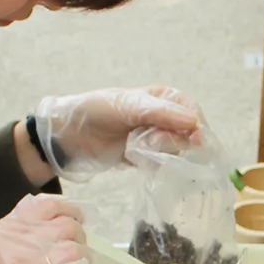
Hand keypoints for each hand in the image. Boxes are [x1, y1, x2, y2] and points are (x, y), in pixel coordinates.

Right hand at [0, 194, 87, 263]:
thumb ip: (21, 226)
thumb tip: (55, 209)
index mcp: (6, 228)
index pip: (47, 204)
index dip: (70, 210)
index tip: (77, 219)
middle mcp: (14, 242)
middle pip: (66, 226)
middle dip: (79, 238)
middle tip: (76, 253)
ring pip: (72, 248)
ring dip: (83, 257)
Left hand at [31, 86, 199, 176]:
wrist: (68, 136)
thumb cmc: (96, 111)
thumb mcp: (129, 106)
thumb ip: (162, 113)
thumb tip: (196, 122)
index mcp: (161, 97)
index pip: (191, 111)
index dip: (195, 125)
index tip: (194, 139)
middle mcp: (162, 117)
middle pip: (187, 133)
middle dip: (177, 141)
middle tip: (156, 143)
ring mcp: (153, 138)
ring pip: (176, 150)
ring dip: (165, 154)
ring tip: (140, 150)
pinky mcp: (144, 156)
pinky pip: (161, 163)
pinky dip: (156, 166)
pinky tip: (141, 163)